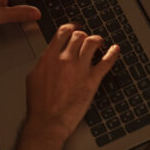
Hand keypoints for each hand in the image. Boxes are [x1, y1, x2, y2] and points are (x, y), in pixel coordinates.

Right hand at [25, 24, 120, 138]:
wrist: (48, 121)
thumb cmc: (39, 104)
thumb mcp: (33, 77)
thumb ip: (44, 63)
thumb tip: (49, 57)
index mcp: (49, 57)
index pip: (63, 32)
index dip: (71, 27)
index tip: (75, 28)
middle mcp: (65, 59)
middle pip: (79, 36)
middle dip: (83, 35)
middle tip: (86, 37)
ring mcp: (80, 69)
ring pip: (92, 43)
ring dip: (97, 40)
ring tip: (99, 42)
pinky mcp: (92, 80)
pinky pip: (107, 62)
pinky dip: (113, 53)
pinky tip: (115, 50)